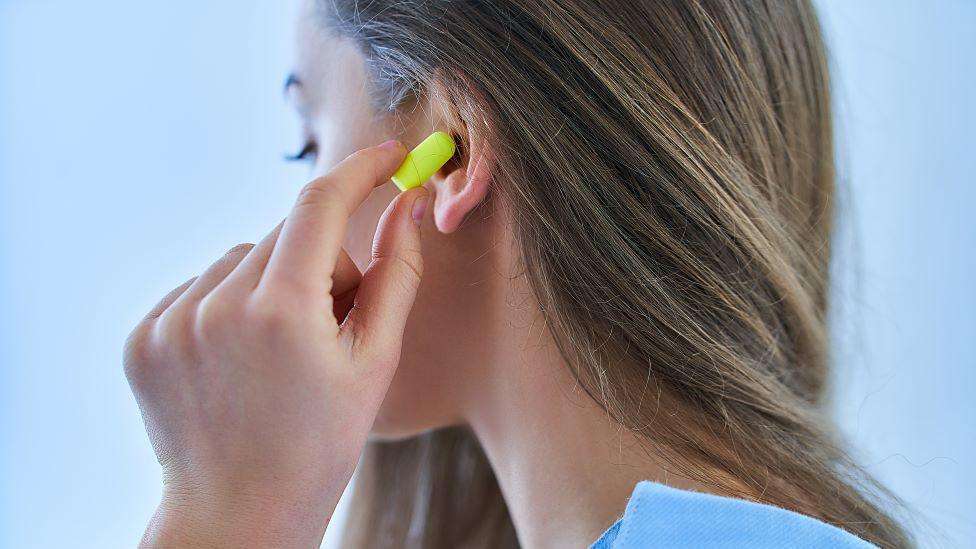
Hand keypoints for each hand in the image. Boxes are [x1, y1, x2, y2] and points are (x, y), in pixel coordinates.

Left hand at [124, 140, 426, 547]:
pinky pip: (200, 285)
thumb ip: (395, 275)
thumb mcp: (375, 362)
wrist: (238, 513)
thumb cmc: (320, 445)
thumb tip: (407, 207)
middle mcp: (216, 307)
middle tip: (331, 323)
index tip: (389, 157)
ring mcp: (171, 322)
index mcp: (282, 314)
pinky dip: (229, 304)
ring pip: (242, 258)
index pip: (321, 204)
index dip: (362, 171)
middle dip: (321, 261)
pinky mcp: (143, 336)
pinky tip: (240, 357)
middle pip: (286, 235)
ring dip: (273, 282)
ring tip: (281, 350)